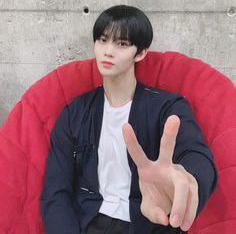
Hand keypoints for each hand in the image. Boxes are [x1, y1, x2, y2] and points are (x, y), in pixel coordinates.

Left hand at [122, 115, 197, 230]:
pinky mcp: (191, 181)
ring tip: (176, 224)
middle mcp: (164, 166)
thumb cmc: (157, 201)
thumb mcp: (150, 209)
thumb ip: (153, 213)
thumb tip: (164, 217)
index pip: (138, 154)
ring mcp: (179, 172)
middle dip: (170, 133)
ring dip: (181, 206)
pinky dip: (189, 212)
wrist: (174, 206)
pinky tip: (185, 223)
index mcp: (148, 169)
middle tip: (174, 118)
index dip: (131, 141)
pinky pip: (193, 197)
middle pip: (167, 148)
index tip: (124, 125)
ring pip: (182, 185)